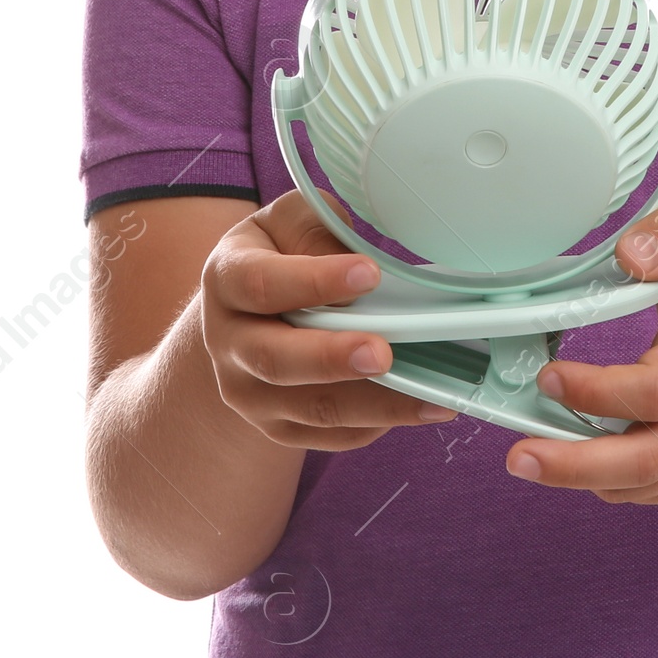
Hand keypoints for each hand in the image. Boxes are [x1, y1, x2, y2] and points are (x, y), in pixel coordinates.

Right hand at [200, 189, 458, 449]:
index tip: (371, 273)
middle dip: (332, 358)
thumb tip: (361, 269)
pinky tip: (416, 408)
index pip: (263, 284)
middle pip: (275, 360)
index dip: (315, 281)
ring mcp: (249, 392)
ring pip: (309, 409)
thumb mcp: (289, 222)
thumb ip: (317, 232)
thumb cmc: (279, 251)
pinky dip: (372, 425)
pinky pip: (326, 435)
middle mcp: (228, 343)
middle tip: (383, 352)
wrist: (241, 313)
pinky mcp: (277, 426)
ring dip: (372, 404)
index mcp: (227, 279)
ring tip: (430, 396)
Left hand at [504, 201, 657, 503]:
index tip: (549, 377)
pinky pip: (649, 492)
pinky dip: (606, 482)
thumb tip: (629, 255)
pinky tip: (573, 460)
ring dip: (580, 477)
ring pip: (644, 483)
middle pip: (649, 456)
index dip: (599, 392)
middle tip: (520, 456)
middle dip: (577, 464)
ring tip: (530, 458)